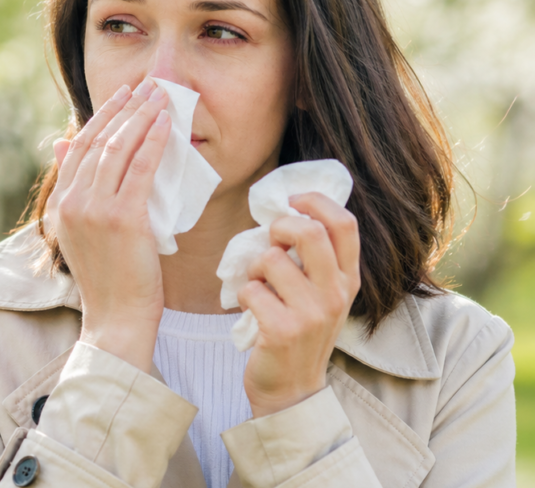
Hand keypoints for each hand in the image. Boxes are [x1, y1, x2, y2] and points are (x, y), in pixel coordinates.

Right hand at [47, 78, 171, 372]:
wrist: (115, 319)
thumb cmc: (109, 281)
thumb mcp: (83, 232)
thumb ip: (77, 190)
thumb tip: (62, 143)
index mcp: (62, 205)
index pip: (79, 148)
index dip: (101, 117)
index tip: (122, 96)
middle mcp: (72, 202)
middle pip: (97, 141)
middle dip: (122, 108)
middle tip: (144, 84)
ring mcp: (95, 210)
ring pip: (118, 149)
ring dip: (140, 117)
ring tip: (159, 96)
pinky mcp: (122, 218)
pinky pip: (140, 169)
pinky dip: (154, 142)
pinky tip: (167, 125)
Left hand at [238, 192, 360, 417]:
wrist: (292, 390)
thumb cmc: (299, 333)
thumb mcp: (320, 295)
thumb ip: (313, 259)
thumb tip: (284, 214)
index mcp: (348, 280)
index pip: (345, 224)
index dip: (315, 201)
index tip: (291, 200)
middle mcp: (336, 295)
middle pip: (309, 233)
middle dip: (279, 226)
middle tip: (269, 240)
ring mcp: (312, 314)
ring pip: (271, 259)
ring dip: (254, 267)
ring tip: (259, 285)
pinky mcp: (283, 330)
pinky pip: (251, 290)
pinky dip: (244, 295)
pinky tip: (253, 311)